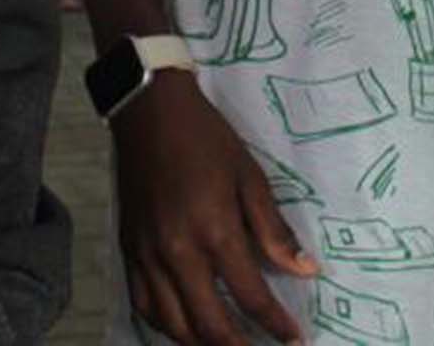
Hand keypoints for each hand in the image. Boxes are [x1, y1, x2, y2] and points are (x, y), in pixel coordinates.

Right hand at [112, 73, 318, 344]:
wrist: (148, 112)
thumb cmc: (206, 139)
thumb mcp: (249, 176)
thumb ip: (273, 229)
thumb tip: (305, 270)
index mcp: (214, 231)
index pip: (251, 296)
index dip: (276, 325)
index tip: (295, 339)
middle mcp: (177, 253)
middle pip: (210, 324)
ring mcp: (147, 257)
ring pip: (173, 325)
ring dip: (202, 344)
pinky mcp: (128, 252)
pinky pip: (144, 306)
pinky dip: (166, 326)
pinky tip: (184, 329)